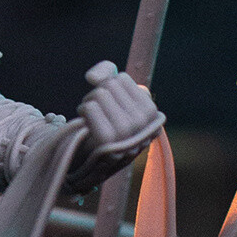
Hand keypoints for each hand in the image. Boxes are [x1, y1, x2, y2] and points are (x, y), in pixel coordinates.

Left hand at [65, 62, 164, 193]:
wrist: (89, 164)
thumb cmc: (102, 125)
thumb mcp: (113, 96)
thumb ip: (107, 73)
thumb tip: (93, 77)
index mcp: (153, 115)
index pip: (122, 79)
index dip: (108, 87)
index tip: (109, 106)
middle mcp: (145, 126)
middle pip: (110, 86)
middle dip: (97, 94)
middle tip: (97, 113)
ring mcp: (129, 136)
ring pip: (99, 94)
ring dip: (88, 103)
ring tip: (91, 118)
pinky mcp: (109, 143)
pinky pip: (90, 107)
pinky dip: (83, 110)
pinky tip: (85, 122)